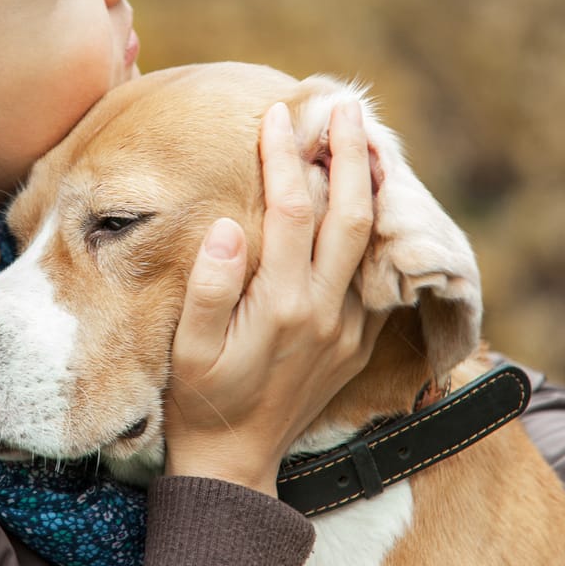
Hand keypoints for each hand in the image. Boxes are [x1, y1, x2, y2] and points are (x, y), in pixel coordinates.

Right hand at [164, 101, 385, 495]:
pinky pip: (375, 275)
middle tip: (346, 105)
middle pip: (350, 214)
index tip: (277, 116)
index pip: (291, 210)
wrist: (238, 460)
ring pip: (372, 242)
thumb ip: (209, 286)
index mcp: (282, 305)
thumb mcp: (189, 348)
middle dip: (349, 154)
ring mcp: (349, 327)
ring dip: (373, 186)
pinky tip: (368, 204)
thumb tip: (228, 226)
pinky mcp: (358, 341)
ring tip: (369, 140)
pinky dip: (375, 231)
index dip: (285, 157)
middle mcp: (325, 311)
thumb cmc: (202, 399)